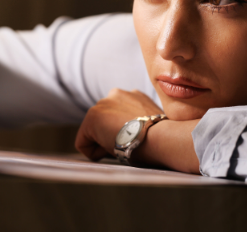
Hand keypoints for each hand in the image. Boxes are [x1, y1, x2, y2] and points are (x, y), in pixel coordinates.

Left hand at [75, 88, 200, 172]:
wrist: (160, 137)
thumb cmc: (162, 136)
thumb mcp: (152, 122)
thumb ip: (139, 121)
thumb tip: (133, 133)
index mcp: (132, 95)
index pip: (119, 118)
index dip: (126, 135)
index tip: (139, 140)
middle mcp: (116, 94)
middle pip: (105, 123)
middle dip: (113, 136)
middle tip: (130, 144)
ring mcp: (102, 104)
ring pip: (94, 132)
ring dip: (105, 142)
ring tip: (123, 146)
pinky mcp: (91, 117)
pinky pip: (83, 143)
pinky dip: (94, 152)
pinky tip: (112, 150)